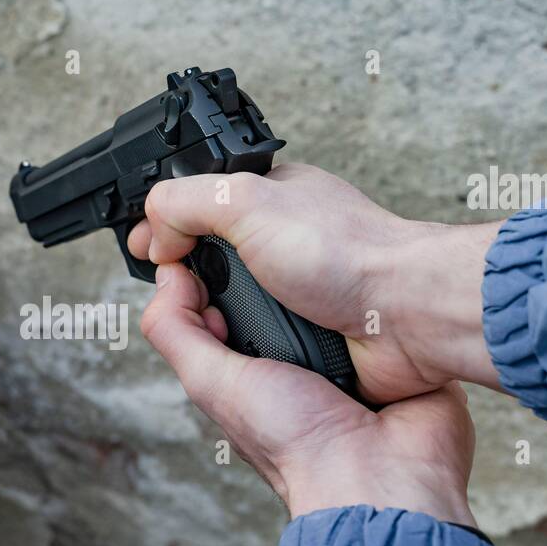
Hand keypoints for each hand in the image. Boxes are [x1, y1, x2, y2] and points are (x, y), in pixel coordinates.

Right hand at [128, 163, 502, 403]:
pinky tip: (229, 345)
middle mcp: (282, 242)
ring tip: (195, 320)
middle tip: (164, 287)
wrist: (402, 317)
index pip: (201, 205)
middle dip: (183, 272)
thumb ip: (187, 203)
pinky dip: (238, 342)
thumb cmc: (344, 253)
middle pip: (210, 256)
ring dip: (210, 312)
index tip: (144, 249)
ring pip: (230, 301)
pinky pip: (255, 337)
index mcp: (271, 200)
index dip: (166, 225)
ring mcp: (295, 290)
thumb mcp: (247, 203)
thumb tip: (156, 234)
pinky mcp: (306, 333)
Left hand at [140, 262, 477, 523]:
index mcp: (249, 370)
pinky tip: (371, 278)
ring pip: (328, 292)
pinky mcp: (388, 350)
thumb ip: (179, 334)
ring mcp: (343, 354)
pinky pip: (379, 308)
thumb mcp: (216, 383)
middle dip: (278, 268)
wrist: (379, 474)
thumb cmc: (298, 444)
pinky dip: (376, 296)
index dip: (221, 273)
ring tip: (331, 256)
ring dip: (331, 279)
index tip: (222, 239)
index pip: (226, 304)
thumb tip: (166, 276)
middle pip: (277, 292)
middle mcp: (294, 361)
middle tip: (282, 239)